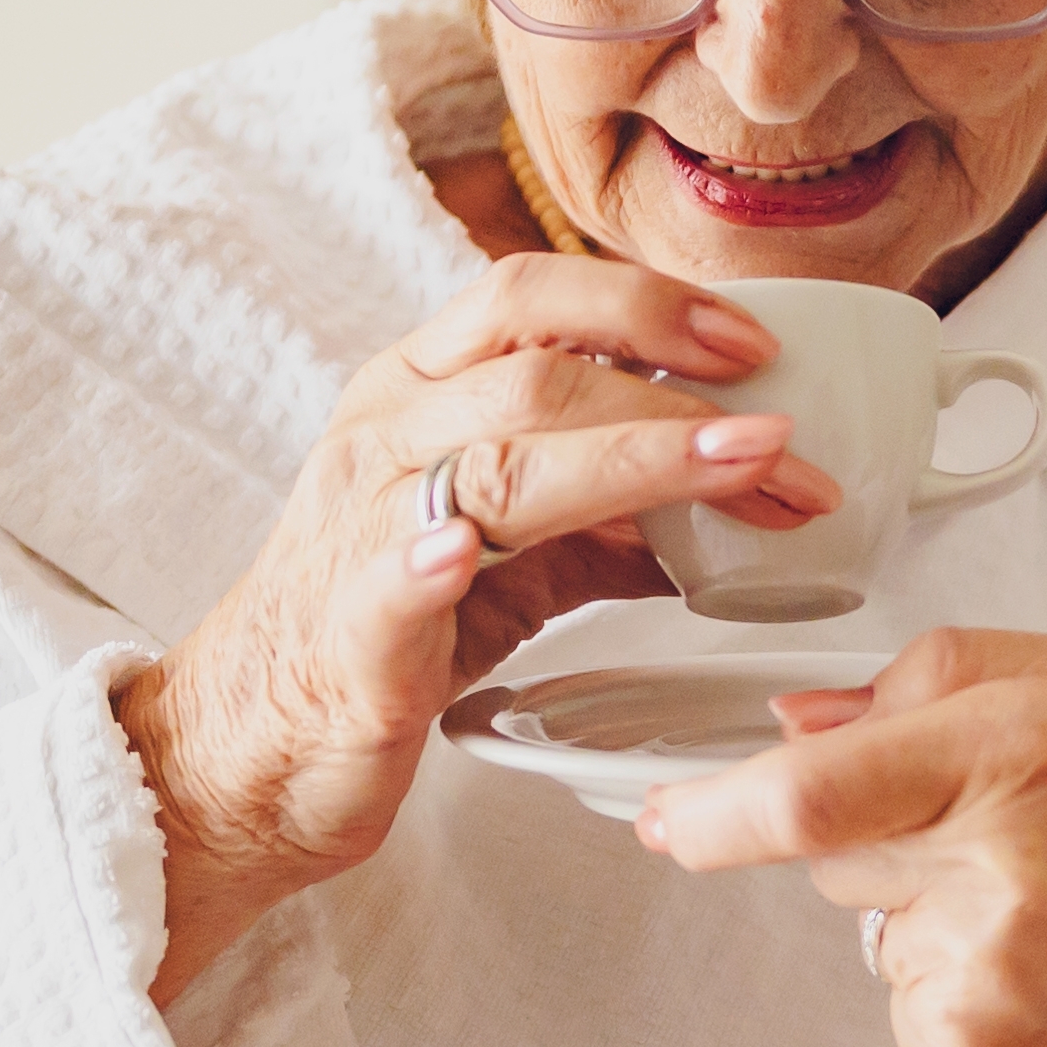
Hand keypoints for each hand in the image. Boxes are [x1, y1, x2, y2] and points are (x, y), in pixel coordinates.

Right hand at [118, 258, 840, 1001]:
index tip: (753, 343)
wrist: (261, 747)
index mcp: (420, 394)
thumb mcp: (519, 554)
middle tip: (784, 434)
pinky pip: (386, 575)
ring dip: (633, 460)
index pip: (530, 298)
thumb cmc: (388, 633)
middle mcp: (385, 438)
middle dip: (674, 389)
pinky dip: (427, 558)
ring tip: (738, 470)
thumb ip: (616, 515)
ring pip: (496, 459)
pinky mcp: (347, 628)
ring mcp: (359, 528)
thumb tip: (742, 491)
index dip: (646, 304)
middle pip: (535, 368)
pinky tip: (464, 551)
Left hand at [632, 630, 1046, 1046]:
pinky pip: (906, 1010)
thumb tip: (805, 717)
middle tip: (1020, 850)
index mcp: (1037, 752)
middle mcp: (1004, 871)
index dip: (714, 806)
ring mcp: (984, 985)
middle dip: (889, 835)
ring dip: (939, 918)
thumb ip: (956, 670)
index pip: (812, 788)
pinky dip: (965, 997)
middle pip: (833, 847)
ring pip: (873, 929)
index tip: (666, 815)